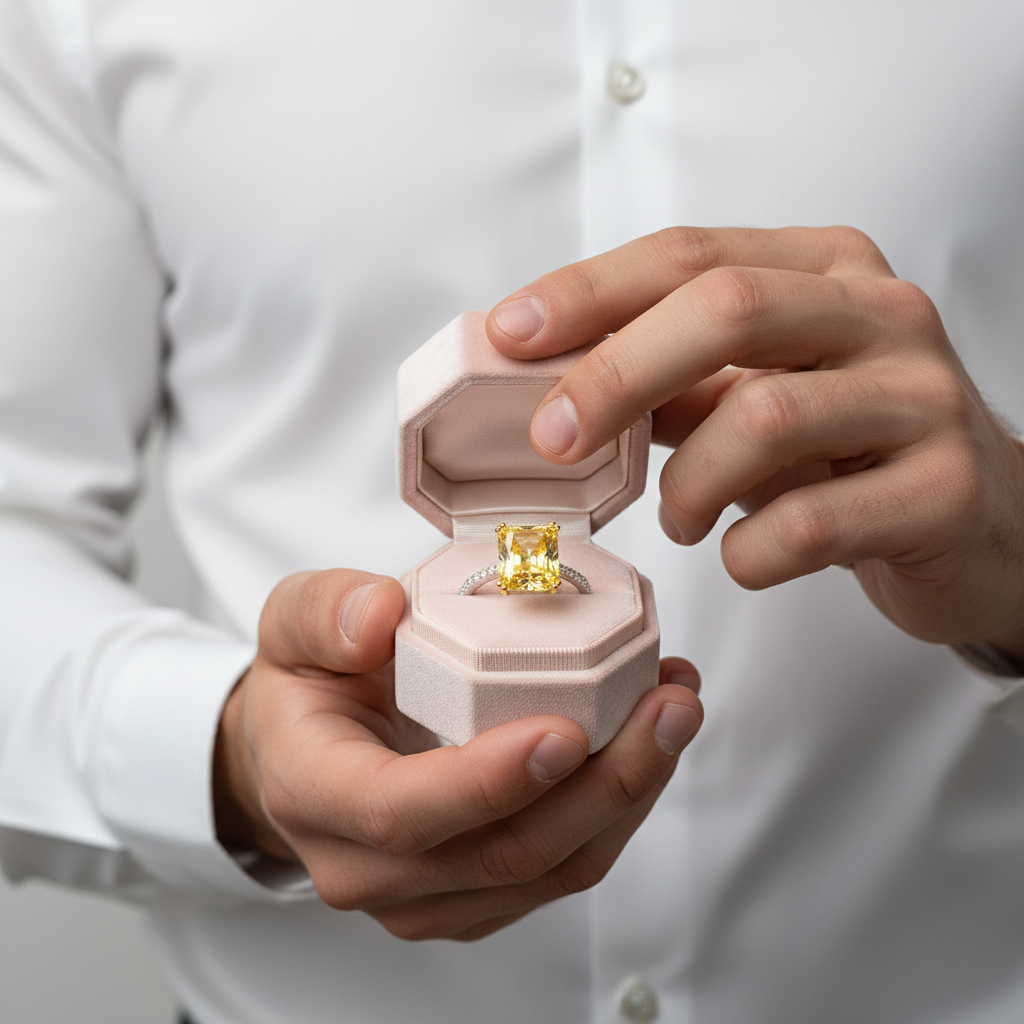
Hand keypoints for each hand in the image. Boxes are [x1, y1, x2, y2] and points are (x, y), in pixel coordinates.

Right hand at [214, 568, 701, 939]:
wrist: (298, 754)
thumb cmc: (303, 689)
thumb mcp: (289, 623)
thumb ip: (324, 611)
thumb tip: (382, 617)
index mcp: (316, 794)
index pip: (401, 811)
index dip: (487, 781)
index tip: (565, 731)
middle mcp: (369, 867)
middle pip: (501, 855)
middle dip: (602, 786)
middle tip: (666, 707)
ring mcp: (426, 896)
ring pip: (549, 872)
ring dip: (628, 797)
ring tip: (673, 712)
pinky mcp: (473, 896)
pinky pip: (560, 870)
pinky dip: (617, 810)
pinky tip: (646, 743)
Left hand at [486, 225, 1023, 661]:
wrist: (978, 521)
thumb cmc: (851, 450)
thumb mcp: (759, 393)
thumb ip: (674, 381)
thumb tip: (550, 386)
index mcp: (826, 271)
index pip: (689, 255)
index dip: (590, 292)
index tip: (511, 335)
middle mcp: (882, 315)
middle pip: (727, 311)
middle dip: (616, 374)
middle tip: (552, 439)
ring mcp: (922, 399)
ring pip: (767, 418)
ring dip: (685, 486)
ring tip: (671, 521)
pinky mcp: (943, 490)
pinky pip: (810, 523)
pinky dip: (746, 550)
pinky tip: (740, 553)